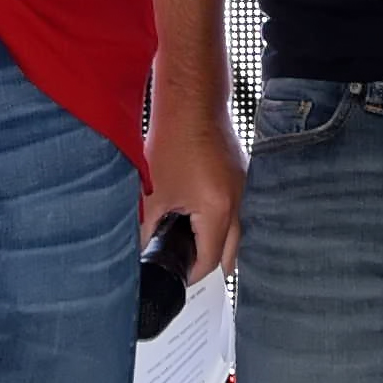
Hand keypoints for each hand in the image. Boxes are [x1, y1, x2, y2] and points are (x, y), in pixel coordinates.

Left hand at [143, 106, 247, 282]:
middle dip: (213, 265)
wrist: (192, 102)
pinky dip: (224, 221)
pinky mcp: (241, 173)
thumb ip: (145, 228)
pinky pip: (239, 208)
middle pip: (233, 251)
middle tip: (190, 271)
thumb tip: (137, 250)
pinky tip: (202, 217)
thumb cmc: (174, 141)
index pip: (212, 260)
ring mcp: (244, 186)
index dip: (193, 275)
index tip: (177, 279)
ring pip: (239, 229)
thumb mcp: (153, 193)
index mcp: (218, 211)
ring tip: (195, 248)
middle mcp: (239, 201)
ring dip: (221, 242)